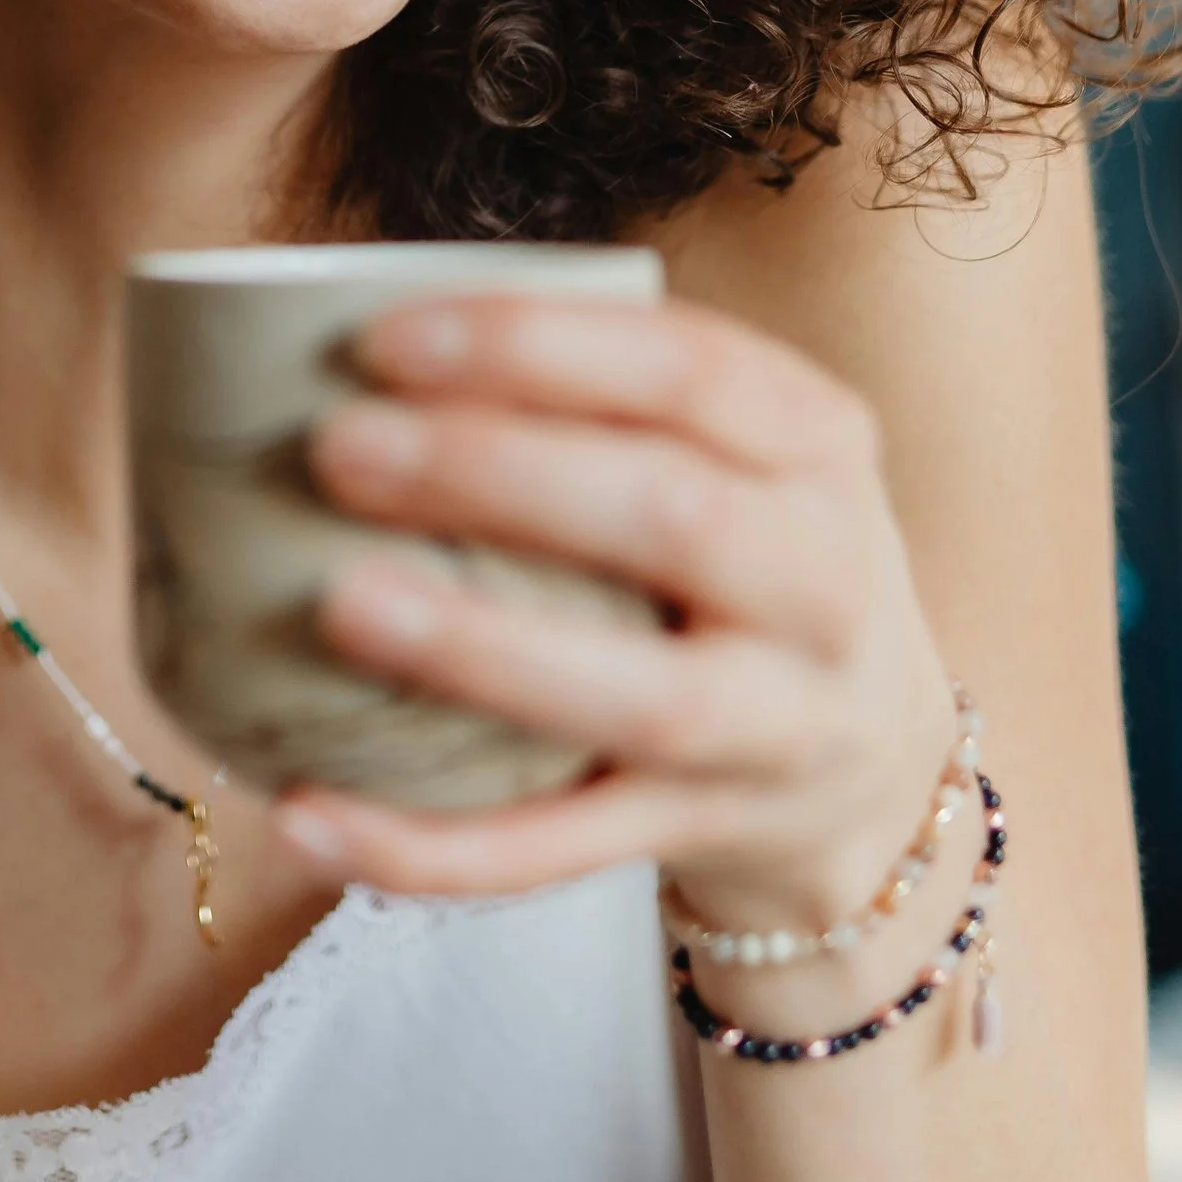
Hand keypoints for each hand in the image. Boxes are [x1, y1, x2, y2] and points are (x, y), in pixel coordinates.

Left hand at [277, 289, 956, 936]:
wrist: (875, 767)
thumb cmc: (745, 553)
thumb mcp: (739, 447)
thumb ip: (598, 389)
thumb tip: (353, 330)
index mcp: (818, 445)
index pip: (692, 371)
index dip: (538, 349)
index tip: (387, 339)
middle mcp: (822, 583)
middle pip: (674, 517)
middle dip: (498, 473)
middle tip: (339, 448)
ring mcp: (776, 727)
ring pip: (641, 698)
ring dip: (484, 651)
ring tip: (340, 604)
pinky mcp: (700, 835)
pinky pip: (561, 852)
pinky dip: (432, 847)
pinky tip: (307, 814)